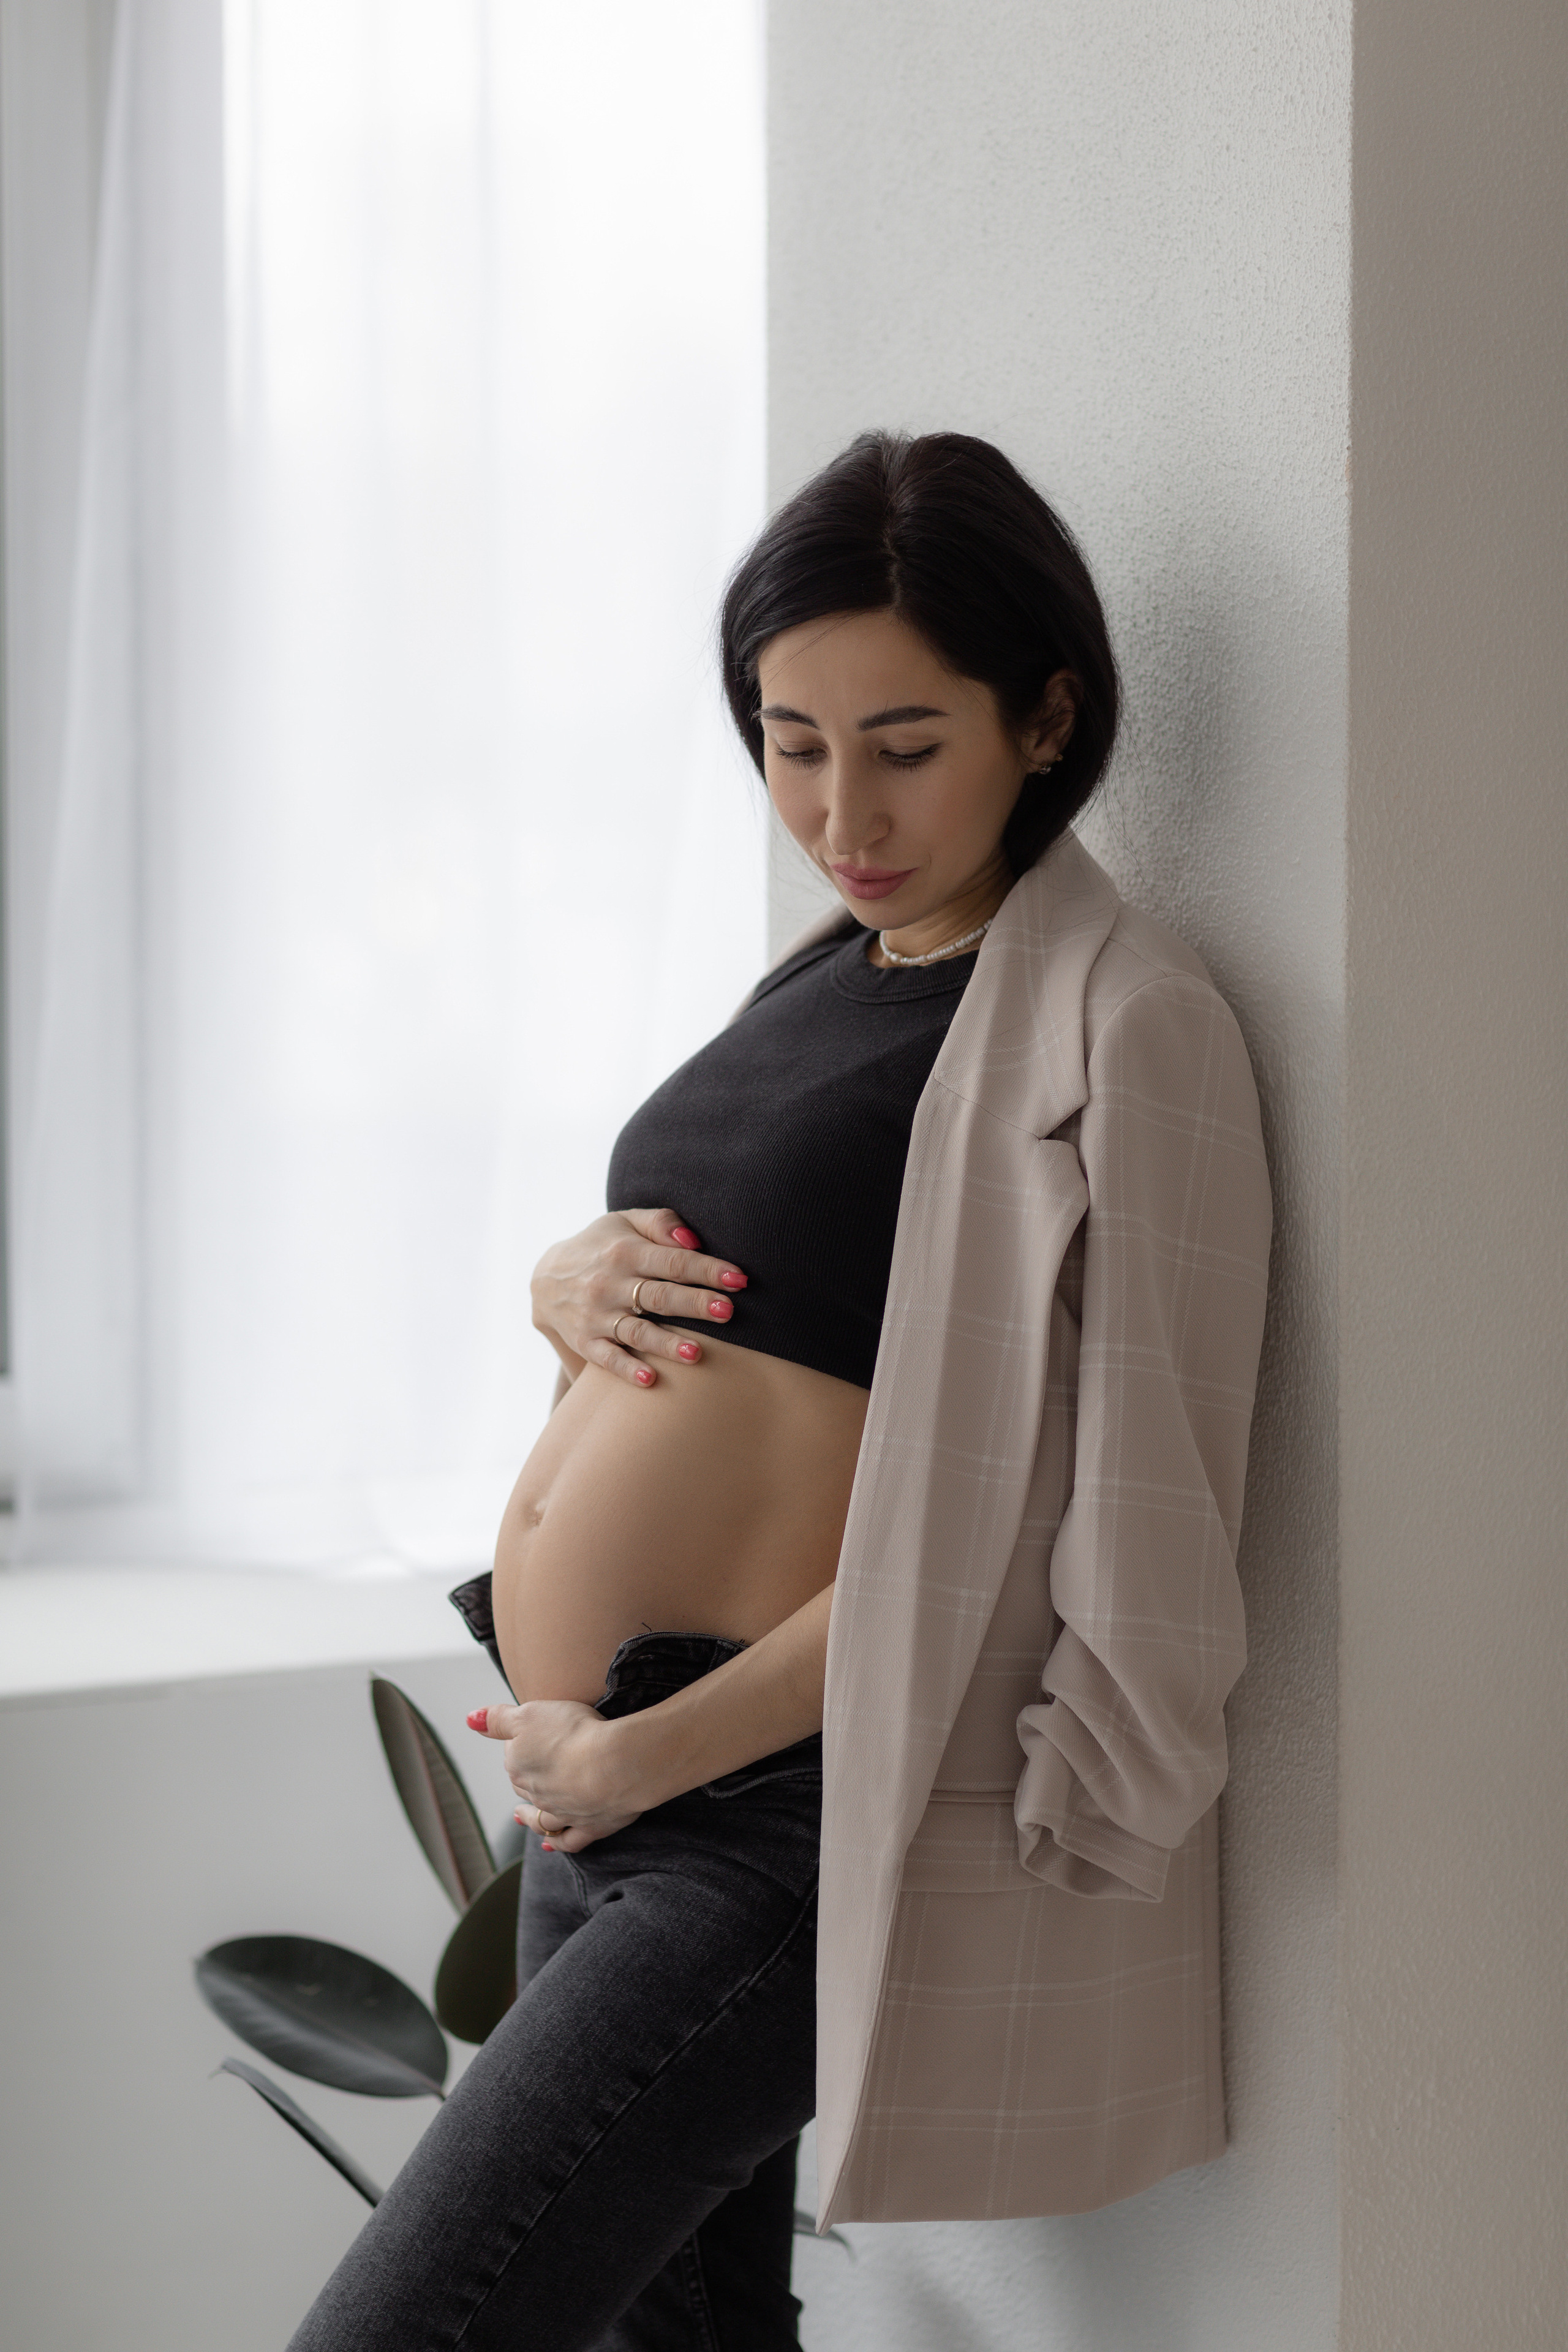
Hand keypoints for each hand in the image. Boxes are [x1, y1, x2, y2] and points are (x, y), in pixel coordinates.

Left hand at [466, 1699, 645, 1852]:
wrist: (614, 1765)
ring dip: (529, 1817)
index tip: (530, 1735)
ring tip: (519, 1817)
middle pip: (524, 1786)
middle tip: (527, 1770)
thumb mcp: (530, 1713)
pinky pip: (569, 1840)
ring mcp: (562, 1813)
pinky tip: (549, 1844)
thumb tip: (471, 1720)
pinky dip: (557, 1842)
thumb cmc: (575, 1734)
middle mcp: (536, 1793)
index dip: (520, 1743)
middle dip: (523, 1779)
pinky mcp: (590, 1826)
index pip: (513, 1754)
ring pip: (540, 1816)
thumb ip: (499, 1718)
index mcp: (519, 1765)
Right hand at [530, 1207, 747, 1390]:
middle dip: (695, 1303)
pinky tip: (649, 1380)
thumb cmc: (601, 1247)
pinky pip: (607, 1358)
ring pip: (637, 1331)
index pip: (673, 1261)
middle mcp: (610, 1283)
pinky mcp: (586, 1342)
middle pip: (660, 1296)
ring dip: (666, 1343)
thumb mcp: (624, 1222)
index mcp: (626, 1251)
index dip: (707, 1270)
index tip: (739, 1279)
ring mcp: (596, 1315)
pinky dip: (626, 1369)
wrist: (545, 1280)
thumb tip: (693, 1239)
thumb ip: (661, 1223)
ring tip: (697, 1353)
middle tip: (728, 1311)